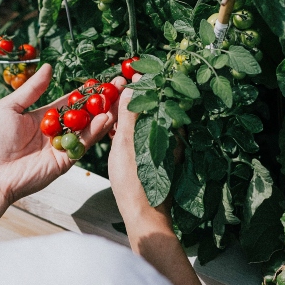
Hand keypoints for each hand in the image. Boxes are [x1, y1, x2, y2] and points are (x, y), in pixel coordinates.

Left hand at [0, 63, 124, 203]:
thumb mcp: (11, 107)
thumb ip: (32, 89)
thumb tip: (48, 66)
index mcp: (45, 117)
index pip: (71, 101)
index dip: (86, 91)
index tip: (103, 80)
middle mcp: (58, 131)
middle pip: (85, 113)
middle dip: (102, 100)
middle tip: (120, 86)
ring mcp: (64, 145)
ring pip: (89, 127)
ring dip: (104, 113)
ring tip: (119, 99)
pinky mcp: (66, 160)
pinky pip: (83, 143)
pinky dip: (95, 131)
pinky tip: (106, 118)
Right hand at [108, 74, 172, 227]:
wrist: (143, 214)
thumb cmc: (134, 181)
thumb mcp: (127, 143)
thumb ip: (130, 114)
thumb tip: (133, 85)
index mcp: (167, 128)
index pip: (158, 95)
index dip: (145, 81)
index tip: (132, 70)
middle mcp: (169, 135)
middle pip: (153, 107)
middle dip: (138, 95)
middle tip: (119, 85)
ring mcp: (164, 147)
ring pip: (148, 121)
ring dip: (133, 112)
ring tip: (114, 104)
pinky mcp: (157, 157)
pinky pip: (144, 134)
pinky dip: (132, 128)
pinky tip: (118, 129)